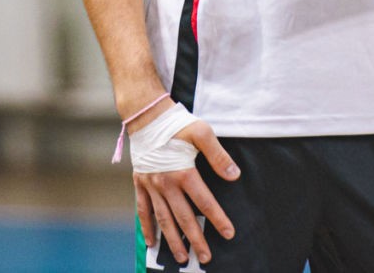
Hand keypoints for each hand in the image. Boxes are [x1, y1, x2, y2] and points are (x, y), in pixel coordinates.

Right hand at [134, 119, 238, 267]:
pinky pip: (143, 210)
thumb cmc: (175, 122)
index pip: (204, 202)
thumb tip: (234, 175)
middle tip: (205, 257)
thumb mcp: (201, 132)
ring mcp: (151, 185)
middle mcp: (165, 183)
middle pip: (183, 217)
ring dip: (173, 240)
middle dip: (196, 239)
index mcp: (182, 172)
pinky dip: (147, 227)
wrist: (145, 115)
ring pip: (163, 219)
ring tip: (181, 257)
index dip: (218, 219)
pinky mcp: (140, 183)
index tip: (228, 234)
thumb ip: (217, 155)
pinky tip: (152, 241)